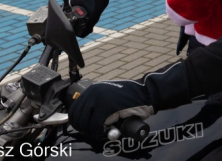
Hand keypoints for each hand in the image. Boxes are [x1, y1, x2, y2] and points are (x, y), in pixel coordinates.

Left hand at [68, 60, 190, 137]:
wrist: (146, 94)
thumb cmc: (130, 98)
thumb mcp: (109, 97)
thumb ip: (97, 105)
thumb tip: (84, 121)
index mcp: (92, 90)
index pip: (74, 110)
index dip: (79, 123)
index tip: (88, 128)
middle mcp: (92, 93)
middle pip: (77, 118)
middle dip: (85, 129)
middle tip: (97, 131)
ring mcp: (99, 100)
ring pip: (85, 123)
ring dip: (92, 131)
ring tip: (104, 131)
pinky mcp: (107, 108)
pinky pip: (95, 126)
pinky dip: (99, 133)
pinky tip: (108, 131)